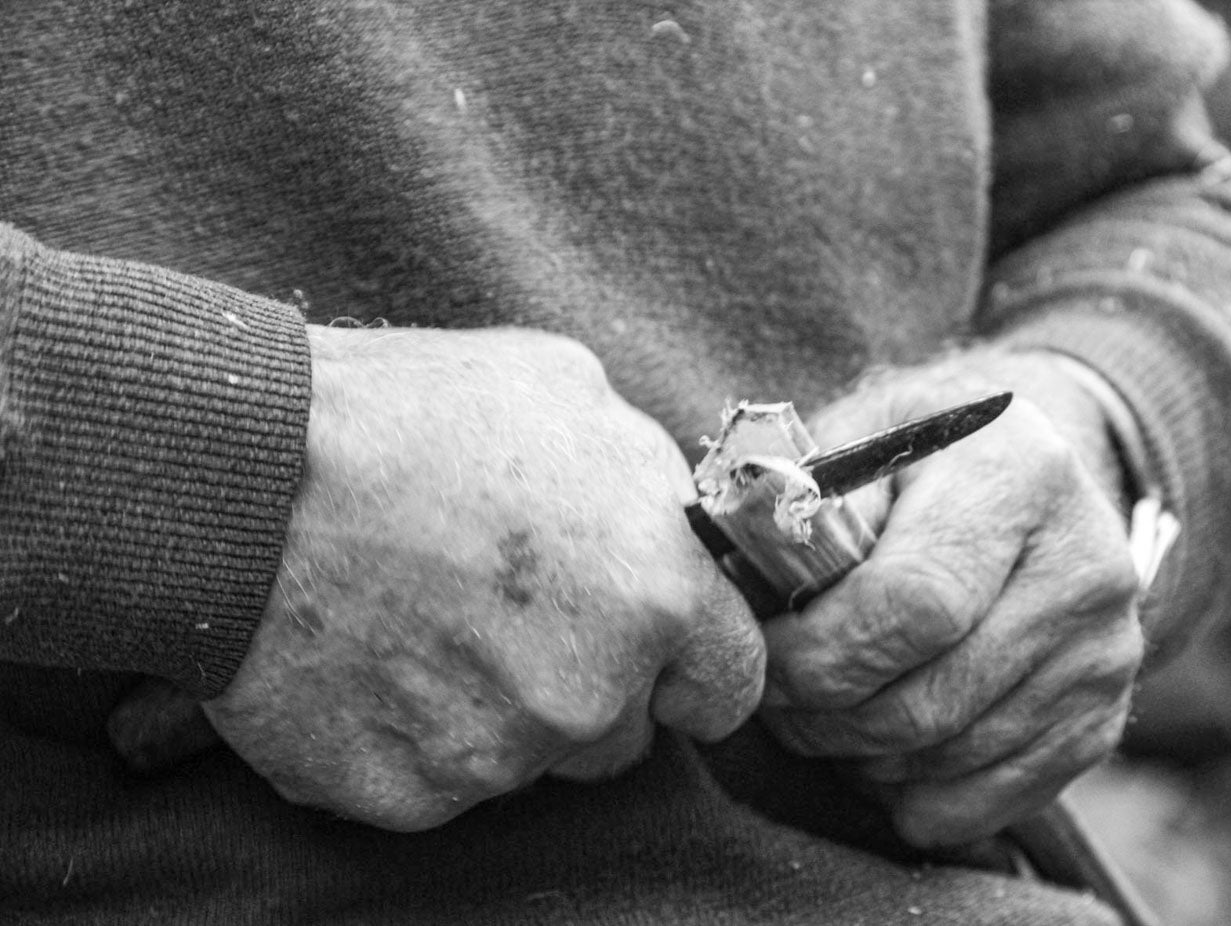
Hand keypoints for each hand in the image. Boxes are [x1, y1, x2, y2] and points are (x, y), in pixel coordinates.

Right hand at [202, 325, 763, 830]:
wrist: (244, 472)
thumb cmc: (412, 414)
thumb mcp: (568, 391)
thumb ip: (644, 480)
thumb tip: (661, 524)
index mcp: (656, 594)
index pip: (728, 685)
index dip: (690, 667)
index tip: (654, 654)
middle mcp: (589, 694)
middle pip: (622, 733)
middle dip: (587, 688)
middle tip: (508, 615)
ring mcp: (493, 756)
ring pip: (528, 759)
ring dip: (497, 711)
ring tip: (426, 618)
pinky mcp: (402, 794)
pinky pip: (436, 780)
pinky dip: (411, 733)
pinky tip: (372, 654)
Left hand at [757, 349, 1142, 846]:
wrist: (1023, 475)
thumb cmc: (913, 461)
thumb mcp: (857, 441)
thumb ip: (803, 507)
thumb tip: (736, 590)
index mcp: (1018, 472)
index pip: (915, 604)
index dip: (817, 651)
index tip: (760, 653)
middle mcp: (1085, 563)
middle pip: (929, 698)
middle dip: (824, 716)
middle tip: (774, 697)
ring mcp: (1106, 649)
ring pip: (950, 757)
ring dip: (858, 757)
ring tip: (815, 713)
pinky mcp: (1105, 715)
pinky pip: (988, 802)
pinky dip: (911, 797)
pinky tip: (873, 749)